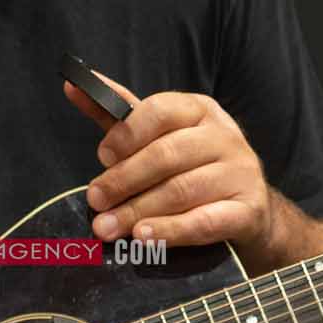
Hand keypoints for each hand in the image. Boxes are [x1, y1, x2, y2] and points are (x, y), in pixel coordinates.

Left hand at [62, 72, 270, 251]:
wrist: (249, 208)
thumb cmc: (192, 166)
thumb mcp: (157, 136)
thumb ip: (118, 115)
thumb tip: (73, 85)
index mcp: (199, 110)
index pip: (161, 111)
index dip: (128, 133)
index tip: (102, 156)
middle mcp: (225, 136)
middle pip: (167, 154)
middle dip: (124, 179)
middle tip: (95, 200)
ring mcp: (241, 173)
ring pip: (183, 190)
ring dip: (138, 210)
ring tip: (108, 226)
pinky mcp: (249, 209)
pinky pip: (206, 221)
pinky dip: (171, 230)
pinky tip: (143, 237)